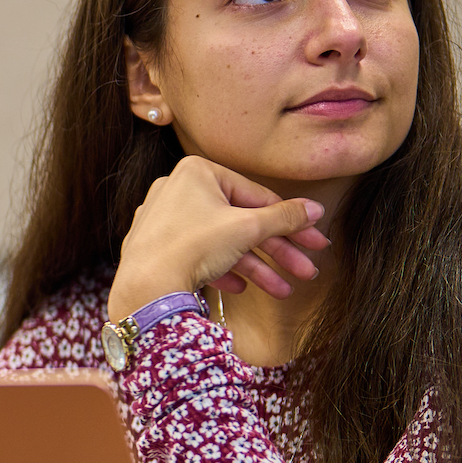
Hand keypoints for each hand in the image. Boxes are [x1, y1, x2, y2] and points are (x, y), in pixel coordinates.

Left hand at [107, 156, 330, 323]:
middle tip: (306, 269)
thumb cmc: (192, 246)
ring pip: (223, 242)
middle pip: (242, 221)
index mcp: (198, 172)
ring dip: (256, 267)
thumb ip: (284, 218)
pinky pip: (199, 254)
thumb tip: (314, 209)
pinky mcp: (157, 246)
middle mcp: (178, 189)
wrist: (145, 286)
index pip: (257, 196)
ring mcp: (165, 219)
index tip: (316, 241)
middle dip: (277, 251)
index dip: (292, 222)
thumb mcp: (247, 228)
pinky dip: (222, 270)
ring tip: (282, 290)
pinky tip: (240, 289)